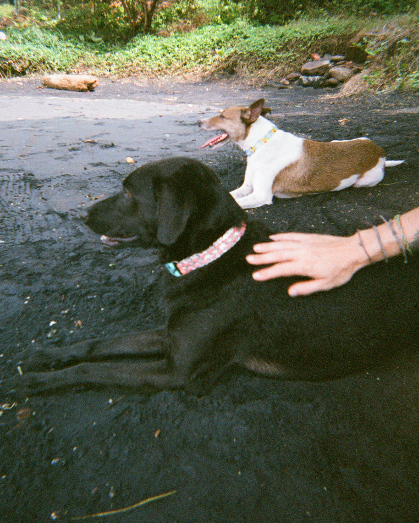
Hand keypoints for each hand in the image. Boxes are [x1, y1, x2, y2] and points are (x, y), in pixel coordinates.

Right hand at [246, 232, 368, 296]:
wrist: (353, 250)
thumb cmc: (341, 270)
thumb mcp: (326, 284)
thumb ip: (306, 288)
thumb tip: (290, 292)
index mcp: (304, 265)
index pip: (280, 269)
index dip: (267, 272)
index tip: (255, 275)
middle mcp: (301, 252)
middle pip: (277, 255)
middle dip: (262, 257)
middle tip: (248, 259)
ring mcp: (304, 243)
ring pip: (282, 244)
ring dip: (268, 246)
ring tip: (255, 248)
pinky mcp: (309, 237)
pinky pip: (291, 236)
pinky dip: (281, 236)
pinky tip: (273, 238)